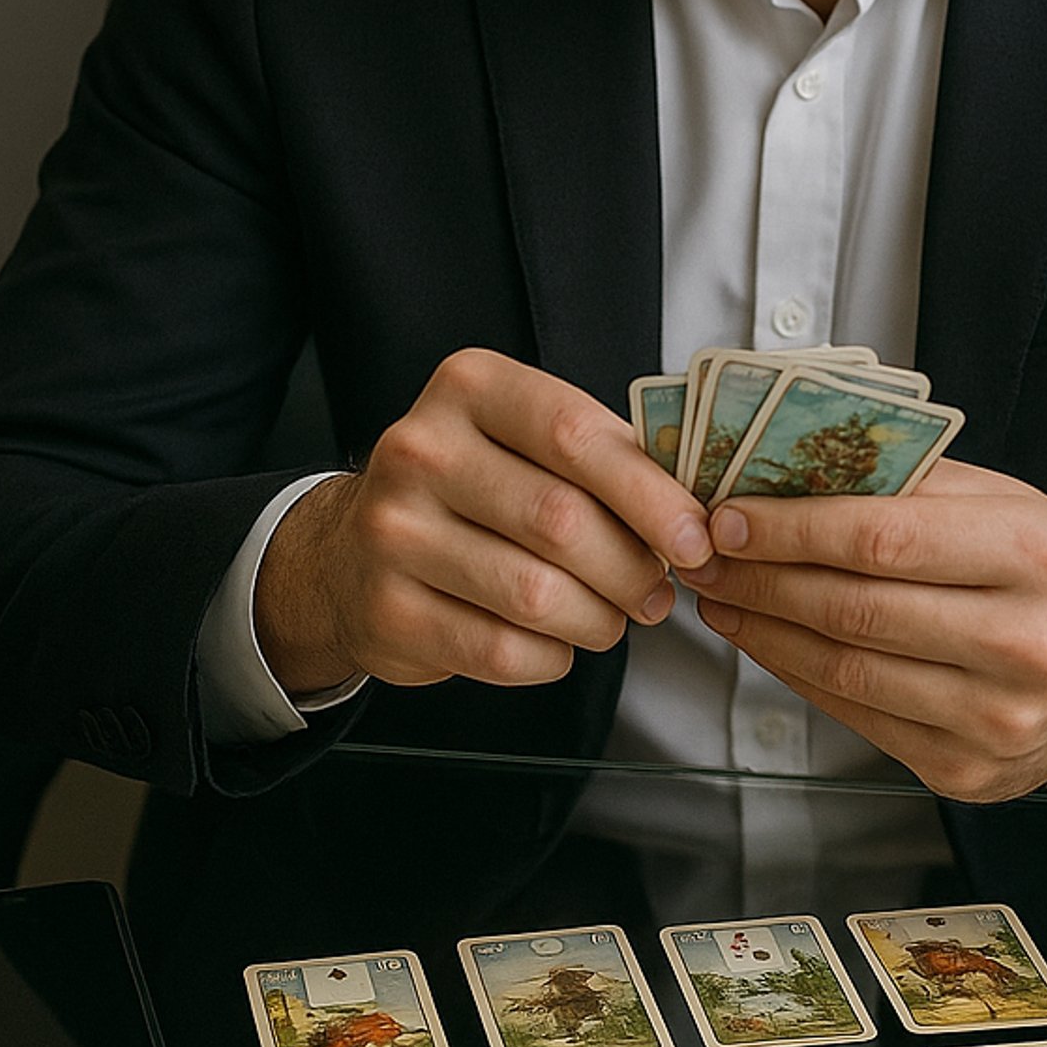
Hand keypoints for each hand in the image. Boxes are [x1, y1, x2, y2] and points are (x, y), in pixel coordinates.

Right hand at [254, 350, 713, 695]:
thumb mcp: (523, 442)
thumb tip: (694, 516)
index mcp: (468, 388)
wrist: (351, 554)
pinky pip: (502, 651)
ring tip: (613, 618)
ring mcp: (393, 532)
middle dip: (632, 568)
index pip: (575, 434)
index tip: (695, 537)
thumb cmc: (472, 491)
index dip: (650, 493)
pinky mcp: (386, 611)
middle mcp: (419, 450)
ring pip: (536, 594)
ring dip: (598, 620)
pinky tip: (556, 643)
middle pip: (561, 520)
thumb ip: (602, 459)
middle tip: (659, 593)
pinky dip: (551, 657)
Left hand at [675, 458, 1046, 800]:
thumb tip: (789, 469)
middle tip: (706, 555)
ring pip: (847, 672)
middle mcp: (1026, 644)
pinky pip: (857, 718)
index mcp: (1037, 556)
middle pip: (856, 610)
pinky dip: (798, 676)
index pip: (884, 539)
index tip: (731, 516)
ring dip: (765, 631)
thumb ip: (910, 484)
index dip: (793, 530)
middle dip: (763, 579)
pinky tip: (766, 641)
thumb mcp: (1007, 504)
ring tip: (722, 597)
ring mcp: (997, 719)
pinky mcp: (965, 771)